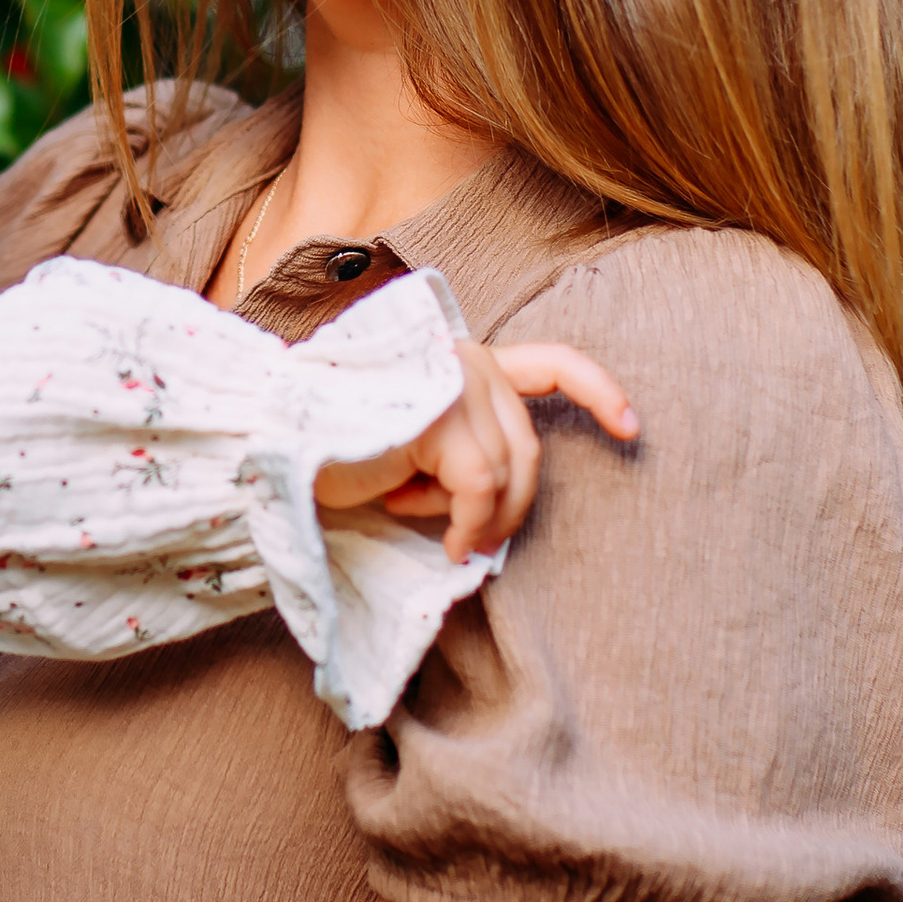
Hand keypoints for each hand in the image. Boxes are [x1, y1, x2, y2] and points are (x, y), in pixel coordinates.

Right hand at [317, 338, 636, 562]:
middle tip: (472, 544)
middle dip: (511, 506)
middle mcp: (465, 357)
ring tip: (429, 528)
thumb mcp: (411, 447)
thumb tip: (498, 509)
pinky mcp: (440, 414)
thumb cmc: (329, 451)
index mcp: (460, 358)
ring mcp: (455, 380)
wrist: (269, 444)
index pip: (551, 363)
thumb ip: (460, 450)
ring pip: (507, 472)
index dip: (599, 392)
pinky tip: (443, 542)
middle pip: (528, 447)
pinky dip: (469, 524)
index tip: (633, 429)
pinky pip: (481, 487)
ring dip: (477, 519)